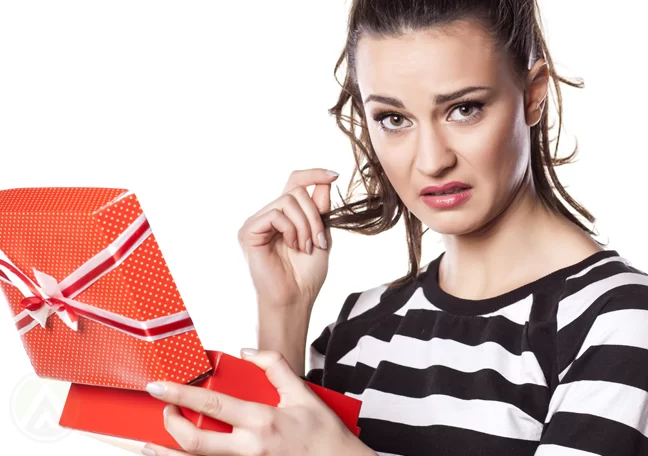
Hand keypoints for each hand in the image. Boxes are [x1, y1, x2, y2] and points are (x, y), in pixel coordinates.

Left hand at [142, 349, 372, 455]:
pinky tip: (182, 455)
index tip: (158, 386)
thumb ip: (274, 366)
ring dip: (168, 455)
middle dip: (170, 425)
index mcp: (262, 421)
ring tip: (151, 445)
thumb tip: (247, 352)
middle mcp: (250, 449)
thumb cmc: (323, 434)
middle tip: (162, 410)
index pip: (212, 405)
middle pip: (195, 442)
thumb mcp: (302, 392)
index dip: (180, 395)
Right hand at [237, 168, 339, 309]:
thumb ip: (320, 209)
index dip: (313, 174)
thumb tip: (325, 180)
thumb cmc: (306, 274)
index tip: (334, 175)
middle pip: (295, 191)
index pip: (295, 183)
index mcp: (285, 216)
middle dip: (314, 214)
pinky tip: (293, 247)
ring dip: (305, 225)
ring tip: (306, 247)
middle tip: (319, 240)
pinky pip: (276, 214)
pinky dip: (291, 229)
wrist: (295, 299)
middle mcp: (268, 215)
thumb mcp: (321, 235)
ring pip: (288, 200)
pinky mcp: (248, 231)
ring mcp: (256, 222)